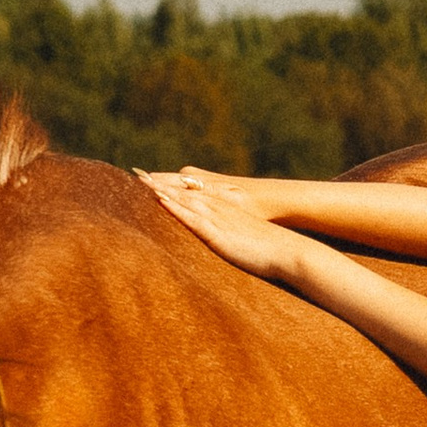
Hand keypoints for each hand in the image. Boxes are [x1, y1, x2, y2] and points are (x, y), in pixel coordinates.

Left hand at [144, 170, 309, 285]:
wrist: (289, 252)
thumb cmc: (271, 251)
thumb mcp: (246, 240)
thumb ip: (233, 240)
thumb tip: (229, 246)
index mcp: (225, 212)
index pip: (193, 195)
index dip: (172, 188)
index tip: (152, 182)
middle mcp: (220, 211)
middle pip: (184, 193)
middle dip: (160, 184)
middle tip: (136, 174)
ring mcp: (219, 220)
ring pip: (185, 201)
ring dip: (162, 192)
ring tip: (141, 182)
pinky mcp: (219, 234)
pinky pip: (193, 218)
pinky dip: (176, 209)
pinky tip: (161, 202)